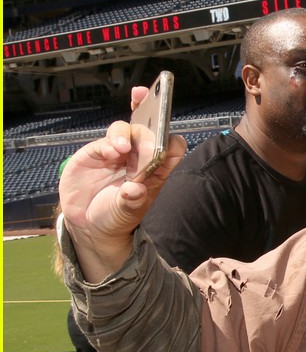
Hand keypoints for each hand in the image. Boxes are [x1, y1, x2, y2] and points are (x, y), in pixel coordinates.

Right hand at [59, 86, 185, 273]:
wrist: (87, 225)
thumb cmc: (114, 218)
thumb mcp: (124, 214)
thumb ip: (131, 201)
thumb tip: (136, 190)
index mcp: (155, 172)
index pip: (170, 149)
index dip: (171, 139)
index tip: (169, 133)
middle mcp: (138, 159)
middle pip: (148, 132)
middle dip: (149, 126)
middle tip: (146, 133)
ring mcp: (117, 154)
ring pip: (126, 131)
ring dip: (126, 135)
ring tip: (122, 147)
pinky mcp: (96, 153)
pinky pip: (105, 140)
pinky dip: (109, 141)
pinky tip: (112, 150)